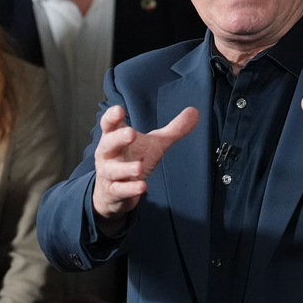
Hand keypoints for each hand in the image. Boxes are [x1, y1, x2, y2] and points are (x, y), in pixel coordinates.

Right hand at [92, 105, 198, 232]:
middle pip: (109, 144)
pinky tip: (142, 187)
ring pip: (113, 170)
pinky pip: (120, 190)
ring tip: (139, 167)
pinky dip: (130, 189)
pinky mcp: (112, 192)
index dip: (112, 117)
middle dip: (118, 138)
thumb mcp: (154, 143)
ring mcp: (108, 173)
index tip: (119, 110)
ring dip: (125, 169)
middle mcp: (108, 154)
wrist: (113, 192)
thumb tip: (194, 112)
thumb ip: (173, 129)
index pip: (110, 124)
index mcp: (114, 137)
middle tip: (131, 134)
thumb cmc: (133, 159)